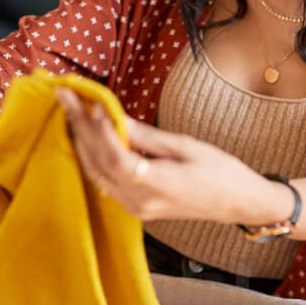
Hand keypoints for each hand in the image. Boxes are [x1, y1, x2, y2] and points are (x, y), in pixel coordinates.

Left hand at [54, 87, 264, 223]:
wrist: (239, 203)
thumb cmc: (221, 172)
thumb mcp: (186, 147)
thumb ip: (147, 137)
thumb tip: (115, 118)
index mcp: (157, 185)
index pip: (115, 157)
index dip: (98, 130)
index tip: (89, 102)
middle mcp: (140, 201)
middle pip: (98, 164)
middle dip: (80, 129)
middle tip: (66, 97)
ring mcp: (136, 207)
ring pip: (97, 173)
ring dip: (82, 142)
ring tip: (71, 110)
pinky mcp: (136, 207)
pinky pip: (105, 181)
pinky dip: (94, 156)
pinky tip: (87, 135)